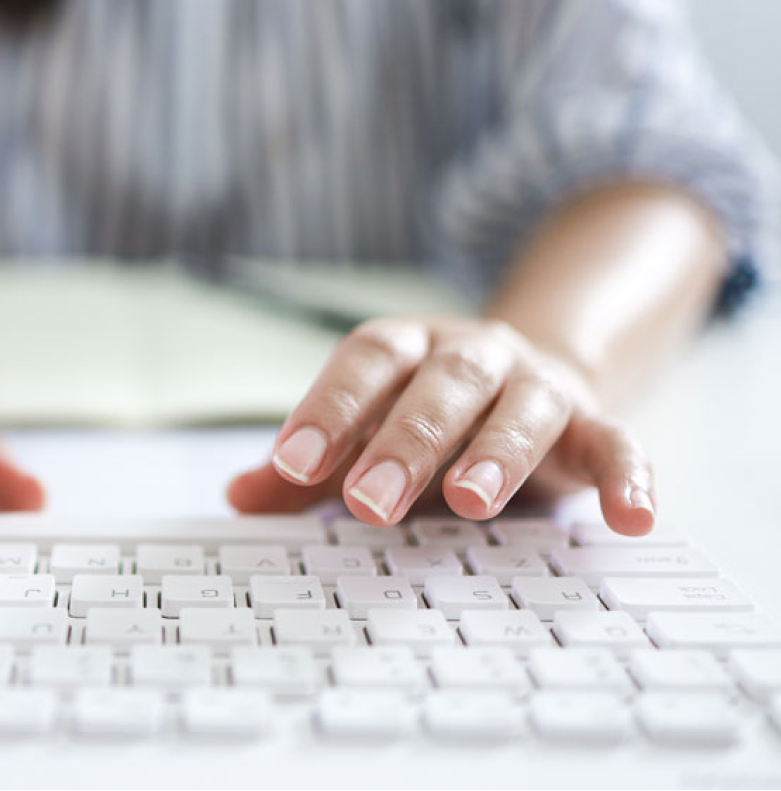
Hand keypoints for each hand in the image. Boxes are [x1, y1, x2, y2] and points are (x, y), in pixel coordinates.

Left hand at [227, 316, 654, 534]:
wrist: (523, 379)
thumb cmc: (427, 417)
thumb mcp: (367, 435)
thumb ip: (311, 468)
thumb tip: (238, 494)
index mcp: (409, 350)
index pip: (366, 361)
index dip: (328, 408)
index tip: (290, 463)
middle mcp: (472, 357)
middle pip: (440, 387)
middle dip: (403, 443)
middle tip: (366, 502)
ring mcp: (535, 387)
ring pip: (522, 410)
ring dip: (496, 453)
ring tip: (469, 502)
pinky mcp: (592, 426)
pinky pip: (618, 446)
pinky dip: (628, 478)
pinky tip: (630, 519)